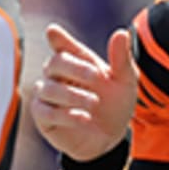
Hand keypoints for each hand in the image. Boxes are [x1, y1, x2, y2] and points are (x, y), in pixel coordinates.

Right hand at [31, 23, 137, 161]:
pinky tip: (84, 119)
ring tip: (94, 103)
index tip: (52, 32)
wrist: (111, 137)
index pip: (62, 46)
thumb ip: (121, 59)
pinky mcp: (43, 117)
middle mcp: (56, 75)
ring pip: (49, 89)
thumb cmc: (115, 103)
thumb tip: (122, 33)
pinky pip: (45, 112)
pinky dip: (65, 115)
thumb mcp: (125, 81)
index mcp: (76, 61)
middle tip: (97, 77)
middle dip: (76, 68)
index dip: (58, 39)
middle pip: (55, 63)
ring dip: (73, 95)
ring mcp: (47, 95)